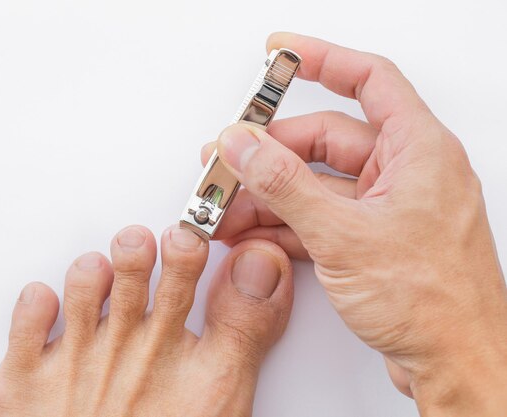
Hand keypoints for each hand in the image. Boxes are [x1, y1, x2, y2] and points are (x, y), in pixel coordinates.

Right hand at [204, 32, 506, 415]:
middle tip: (227, 160)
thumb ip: (286, 185)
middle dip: (270, 153)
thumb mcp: (344, 234)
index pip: (368, 80)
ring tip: (227, 205)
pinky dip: (284, 224)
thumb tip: (246, 146)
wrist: (455, 365)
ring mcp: (385, 209)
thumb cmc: (434, 303)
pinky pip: (319, 217)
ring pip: (316, 184)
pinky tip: (251, 232)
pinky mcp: (371, 241)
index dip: (322, 60)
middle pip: (325, 140)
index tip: (282, 52)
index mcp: (417, 151)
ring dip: (269, 194)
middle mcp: (404, 174)